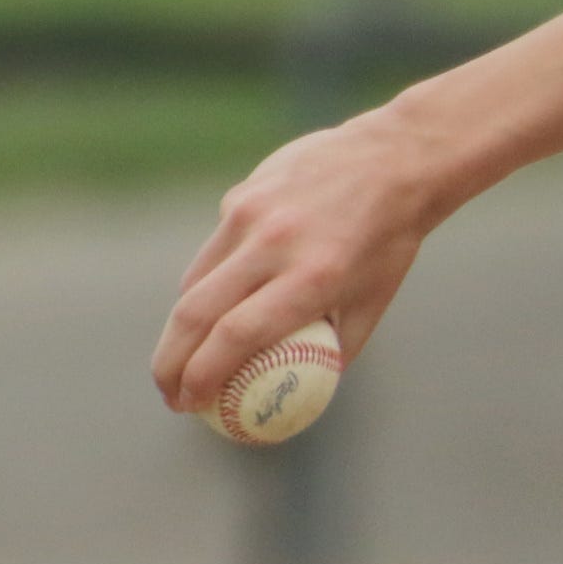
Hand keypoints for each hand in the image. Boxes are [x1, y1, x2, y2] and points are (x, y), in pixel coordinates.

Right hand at [151, 108, 444, 413]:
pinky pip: (214, 249)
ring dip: (180, 327)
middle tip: (169, 392)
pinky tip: (221, 297)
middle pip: (195, 314)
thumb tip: (299, 394)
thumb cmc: (389, 241)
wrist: (393, 160)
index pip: (236, 335)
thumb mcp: (374, 301)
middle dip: (169, 363)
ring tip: (182, 357)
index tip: (189, 404)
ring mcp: (252, 214)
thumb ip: (335, 348)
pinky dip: (210, 280)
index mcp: (314, 277)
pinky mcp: (241, 195)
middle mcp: (276, 244)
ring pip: (195, 282)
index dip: (202, 376)